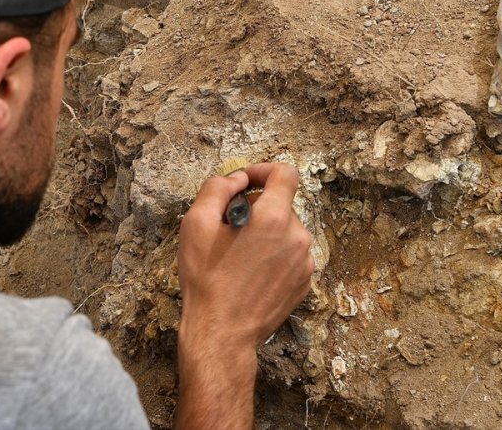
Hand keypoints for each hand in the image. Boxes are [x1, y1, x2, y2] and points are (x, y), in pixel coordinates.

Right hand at [174, 162, 312, 429]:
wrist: (222, 332)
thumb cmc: (207, 278)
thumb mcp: (196, 224)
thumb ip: (217, 188)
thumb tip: (237, 180)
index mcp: (274, 218)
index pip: (285, 173)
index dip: (263, 170)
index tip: (245, 182)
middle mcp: (298, 236)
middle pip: (281, 204)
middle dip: (257, 208)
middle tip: (229, 228)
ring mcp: (305, 261)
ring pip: (286, 229)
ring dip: (266, 232)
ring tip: (239, 255)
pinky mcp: (305, 281)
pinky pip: (291, 253)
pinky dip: (274, 253)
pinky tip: (251, 271)